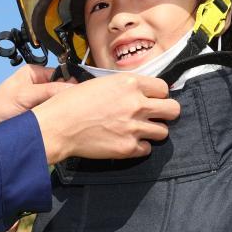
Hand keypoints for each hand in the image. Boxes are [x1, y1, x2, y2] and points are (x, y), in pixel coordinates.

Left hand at [0, 64, 73, 137]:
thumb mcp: (25, 95)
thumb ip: (49, 91)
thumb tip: (74, 89)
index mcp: (35, 73)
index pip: (62, 74)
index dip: (72, 84)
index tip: (81, 95)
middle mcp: (39, 85)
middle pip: (62, 90)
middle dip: (68, 98)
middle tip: (76, 108)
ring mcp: (40, 101)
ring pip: (59, 104)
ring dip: (62, 110)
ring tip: (67, 117)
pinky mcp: (40, 115)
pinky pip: (54, 115)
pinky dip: (57, 119)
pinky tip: (61, 124)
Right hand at [31, 74, 179, 163]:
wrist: (58, 126)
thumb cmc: (71, 102)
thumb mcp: (99, 83)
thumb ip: (122, 86)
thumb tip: (135, 91)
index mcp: (129, 84)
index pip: (163, 88)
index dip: (158, 94)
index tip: (152, 99)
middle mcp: (136, 104)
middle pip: (173, 109)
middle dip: (166, 112)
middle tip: (155, 116)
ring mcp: (134, 127)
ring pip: (163, 131)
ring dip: (153, 131)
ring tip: (138, 130)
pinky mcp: (128, 147)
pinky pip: (147, 149)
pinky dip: (139, 147)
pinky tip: (126, 141)